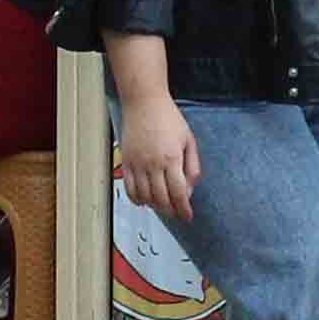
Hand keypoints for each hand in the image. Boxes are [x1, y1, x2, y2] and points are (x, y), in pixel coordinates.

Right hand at [115, 88, 199, 210]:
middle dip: (171, 210)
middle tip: (176, 212)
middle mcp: (153, 164)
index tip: (187, 216)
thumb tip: (190, 188)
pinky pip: (129, 189)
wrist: (144, 103)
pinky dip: (137, 199)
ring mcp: (137, 164)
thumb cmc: (168, 118)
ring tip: (162, 205)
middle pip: (161, 199)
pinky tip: (145, 199)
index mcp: (172, 158)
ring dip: (155, 206)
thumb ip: (192, 166)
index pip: (178, 193)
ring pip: (145, 197)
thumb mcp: (189, 140)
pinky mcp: (126, 162)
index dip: (184, 209)